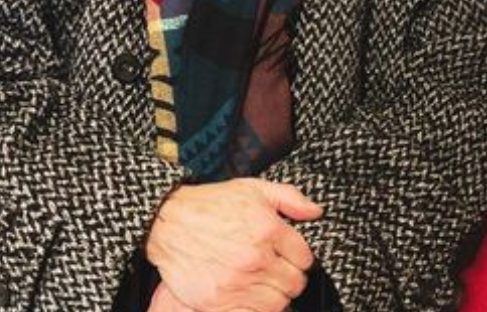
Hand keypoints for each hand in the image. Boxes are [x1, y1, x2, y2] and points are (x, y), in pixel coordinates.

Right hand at [145, 178, 322, 311]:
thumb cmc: (213, 204)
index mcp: (268, 229)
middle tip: (280, 272)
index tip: (293, 257)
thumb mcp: (255, 188)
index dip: (301, 258)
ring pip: (278, 303)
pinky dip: (257, 308)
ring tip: (266, 284)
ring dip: (277, 295)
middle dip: (292, 278)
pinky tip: (251, 296)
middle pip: (294, 283)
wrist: (170, 223)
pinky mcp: (217, 302)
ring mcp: (236, 282)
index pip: (305, 258)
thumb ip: (290, 198)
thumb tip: (316, 212)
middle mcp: (255, 258)